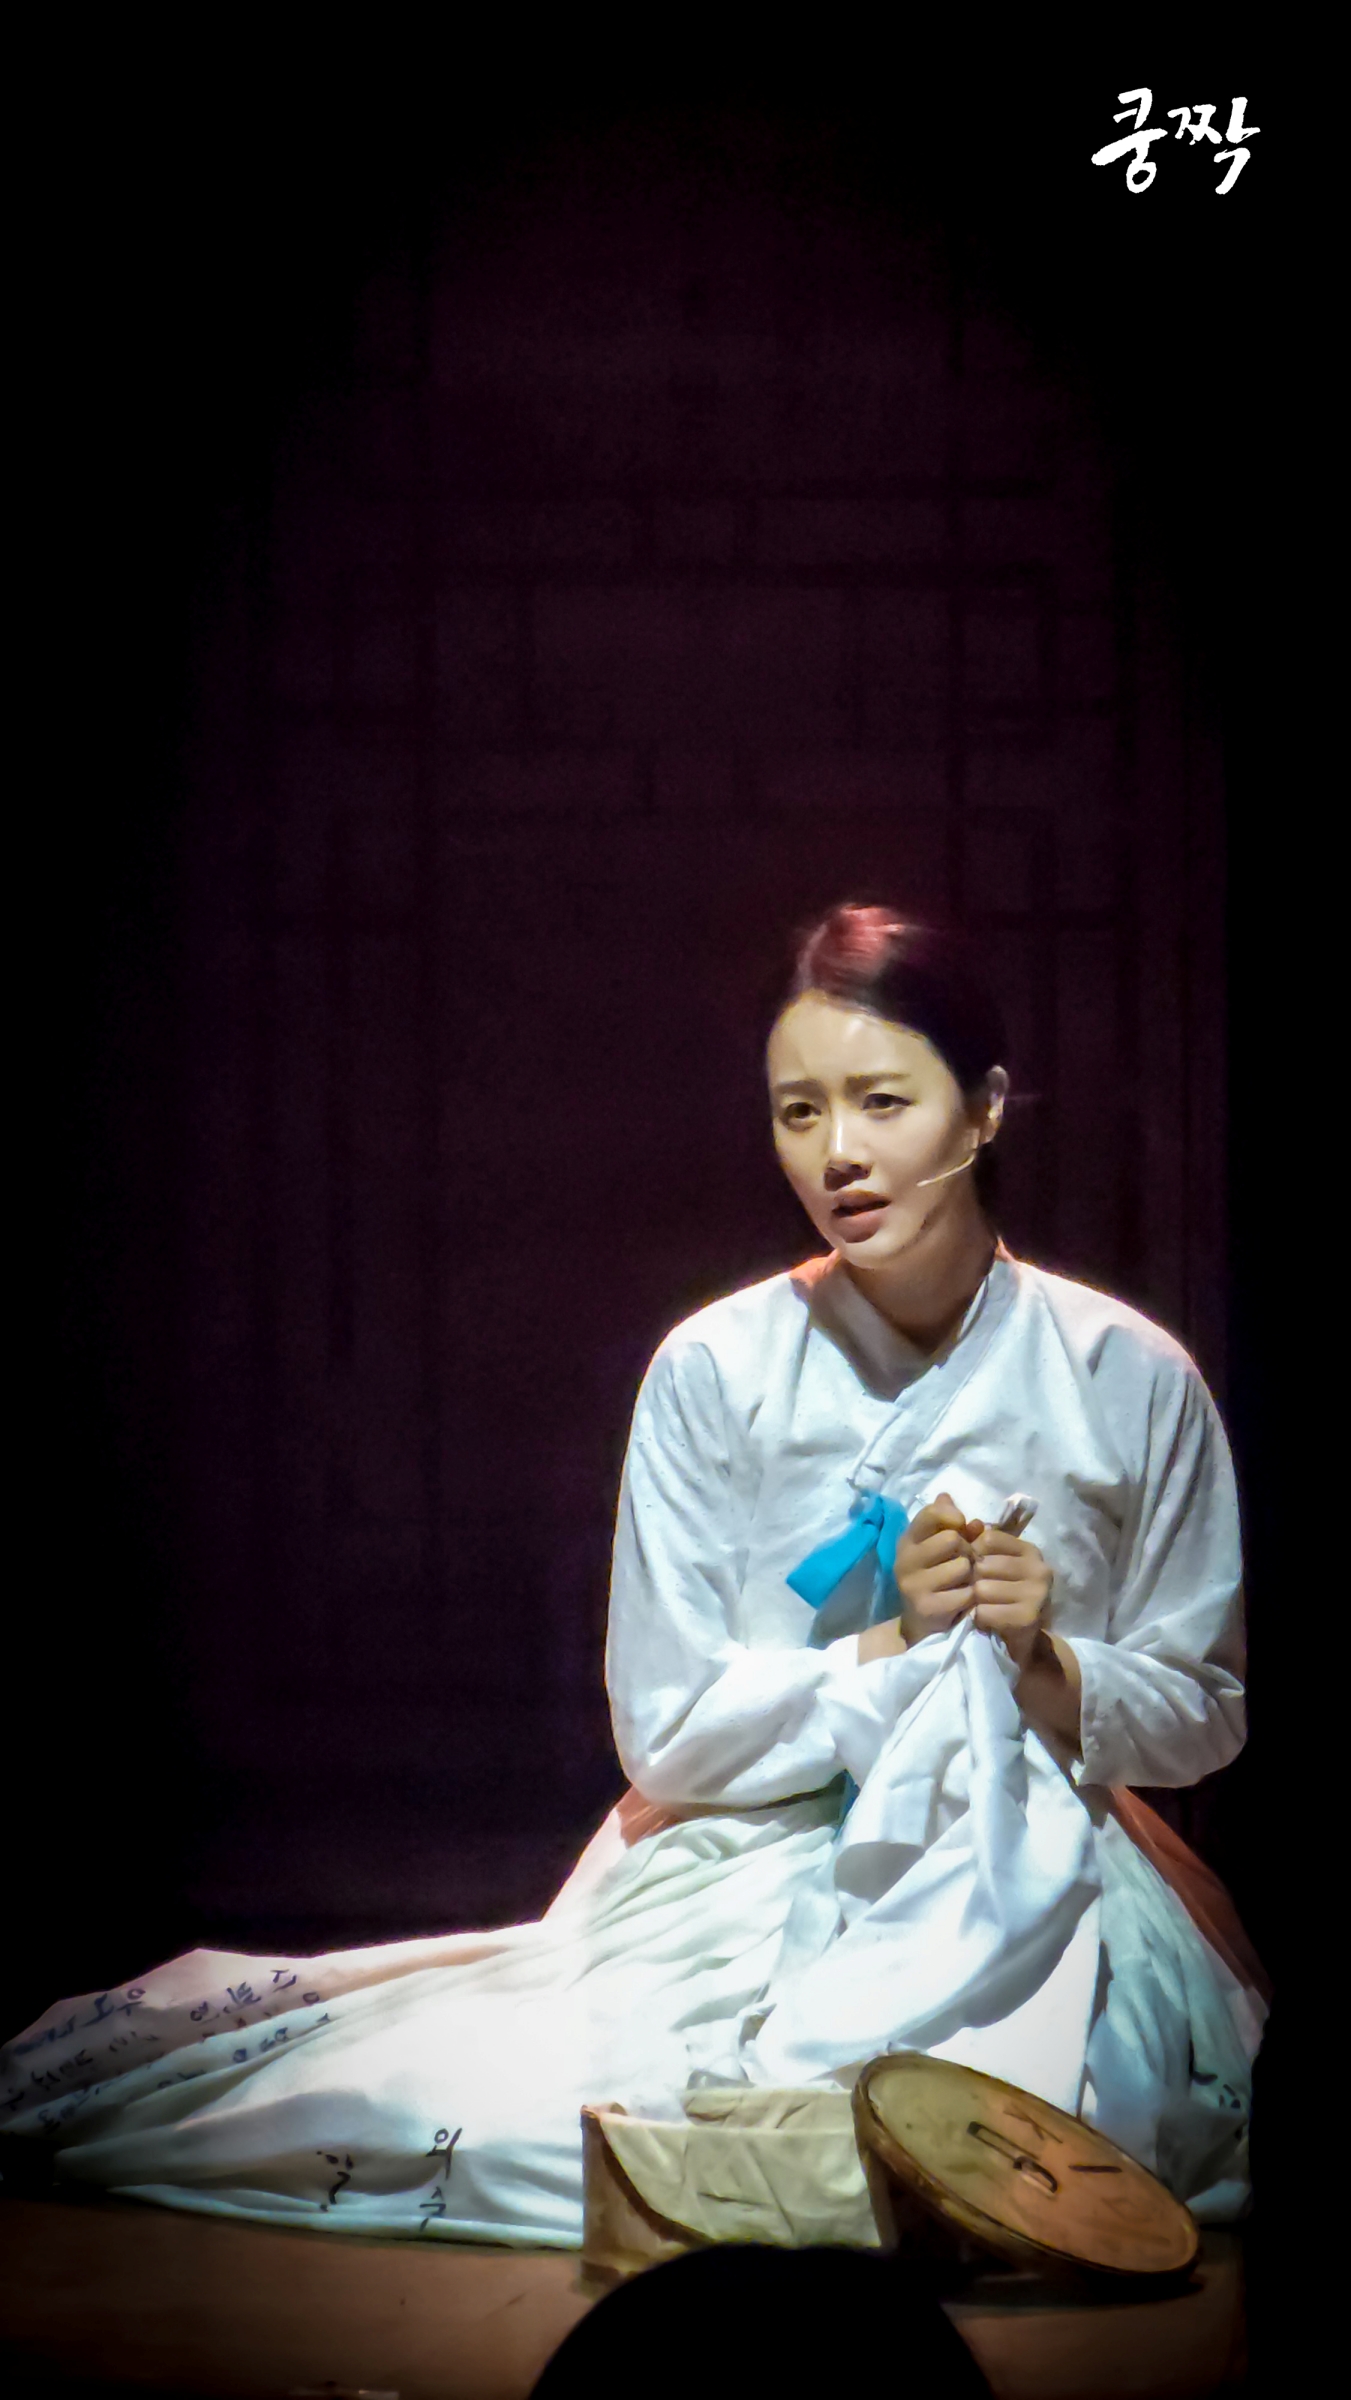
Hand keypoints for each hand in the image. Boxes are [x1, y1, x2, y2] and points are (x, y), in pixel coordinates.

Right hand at [891, 1493, 982, 1647]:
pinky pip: (965, 1593)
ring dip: (969, 1575)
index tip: (961, 1524)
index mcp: (907, 1540)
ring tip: (962, 1582)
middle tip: (964, 1561)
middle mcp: (905, 1560)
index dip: (952, 1515)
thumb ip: (959, 1530)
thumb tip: (977, 1522)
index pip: (930, 1513)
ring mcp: (913, 1585)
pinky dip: (969, 1596)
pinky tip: (960, 1600)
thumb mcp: (943, 1548)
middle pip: (952, 1539)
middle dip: (966, 1550)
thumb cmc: (937, 1576)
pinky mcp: (927, 1607)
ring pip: (962, 1566)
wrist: (920, 1622)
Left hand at [966, 1522, 1052, 1667]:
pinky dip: (979, 1617)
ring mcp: (1038, 1593)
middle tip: (976, 1593)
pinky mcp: (1029, 1617)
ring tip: (980, 1606)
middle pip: (983, 1564)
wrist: (1020, 1642)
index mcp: (1031, 1550)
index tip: (974, 1569)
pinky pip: (985, 1611)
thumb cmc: (1002, 1598)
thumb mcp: (992, 1566)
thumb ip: (977, 1540)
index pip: (987, 1539)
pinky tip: (984, 1620)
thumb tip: (963, 1516)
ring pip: (982, 1588)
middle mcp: (1040, 1568)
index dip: (972, 1554)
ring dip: (974, 1601)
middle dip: (972, 1580)